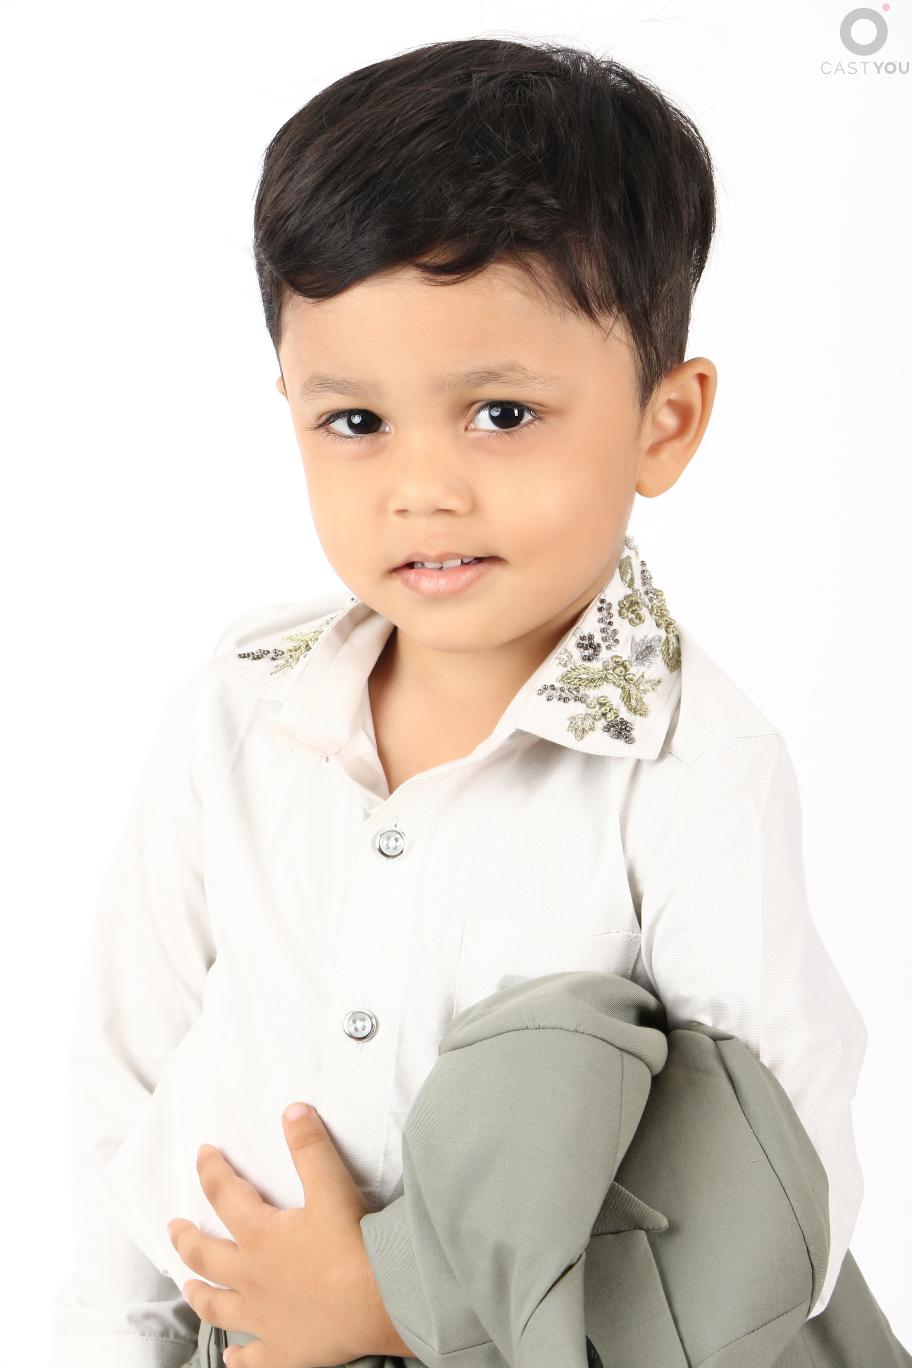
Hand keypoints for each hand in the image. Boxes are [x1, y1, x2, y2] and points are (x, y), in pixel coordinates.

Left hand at [167, 1103, 410, 1367]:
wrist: (379, 1301)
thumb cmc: (354, 1244)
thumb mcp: (331, 1186)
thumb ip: (310, 1147)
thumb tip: (292, 1110)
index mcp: (260, 1235)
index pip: (224, 1195)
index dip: (211, 1170)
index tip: (202, 1154)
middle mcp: (251, 1277)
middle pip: (206, 1256)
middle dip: (186, 1238)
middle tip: (173, 1226)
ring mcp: (263, 1318)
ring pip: (218, 1306)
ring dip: (199, 1294)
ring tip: (187, 1286)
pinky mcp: (282, 1350)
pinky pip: (251, 1358)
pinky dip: (237, 1358)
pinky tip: (230, 1357)